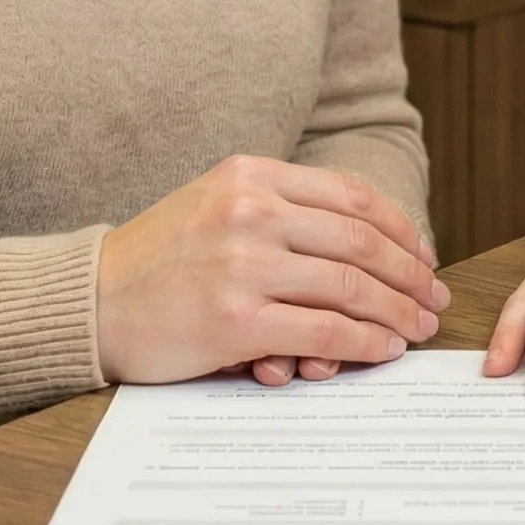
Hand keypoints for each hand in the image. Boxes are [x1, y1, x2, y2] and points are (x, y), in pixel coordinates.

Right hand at [96, 156, 447, 384]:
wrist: (90, 302)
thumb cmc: (158, 258)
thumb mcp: (216, 202)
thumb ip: (280, 208)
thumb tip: (363, 240)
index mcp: (252, 175)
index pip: (350, 196)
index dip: (399, 229)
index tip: (424, 257)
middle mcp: (251, 210)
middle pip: (360, 241)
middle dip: (409, 273)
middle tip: (434, 299)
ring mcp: (244, 264)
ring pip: (350, 285)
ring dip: (396, 310)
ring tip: (417, 329)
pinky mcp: (235, 319)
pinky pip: (323, 330)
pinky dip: (363, 342)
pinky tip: (382, 349)